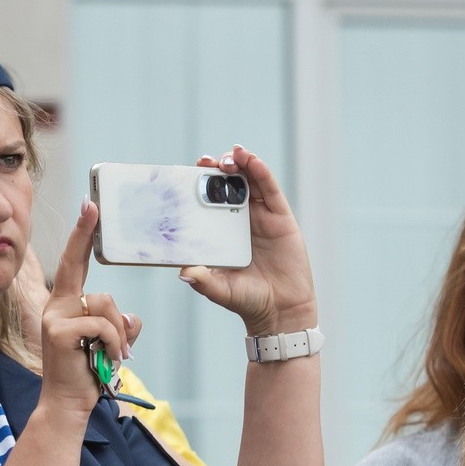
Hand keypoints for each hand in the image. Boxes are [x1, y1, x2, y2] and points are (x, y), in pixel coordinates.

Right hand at [37, 204, 136, 419]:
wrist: (67, 405)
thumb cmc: (88, 373)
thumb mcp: (110, 343)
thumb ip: (122, 325)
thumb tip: (131, 317)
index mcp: (66, 304)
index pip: (75, 262)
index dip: (82, 235)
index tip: (89, 206)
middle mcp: (56, 305)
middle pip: (87, 276)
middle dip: (92, 254)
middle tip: (97, 228)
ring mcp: (55, 318)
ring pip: (104, 304)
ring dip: (118, 334)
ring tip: (114, 357)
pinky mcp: (60, 332)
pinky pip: (101, 325)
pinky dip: (113, 343)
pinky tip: (107, 360)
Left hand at [181, 147, 315, 337]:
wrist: (280, 311)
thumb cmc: (247, 300)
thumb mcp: (220, 289)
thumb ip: (203, 280)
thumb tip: (183, 273)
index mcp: (222, 231)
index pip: (209, 200)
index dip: (201, 183)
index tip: (190, 170)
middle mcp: (240, 220)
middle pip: (229, 184)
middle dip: (219, 168)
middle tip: (207, 161)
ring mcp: (261, 218)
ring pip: (251, 182)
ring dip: (242, 163)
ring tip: (232, 153)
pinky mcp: (281, 219)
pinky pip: (271, 191)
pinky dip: (262, 174)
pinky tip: (253, 162)